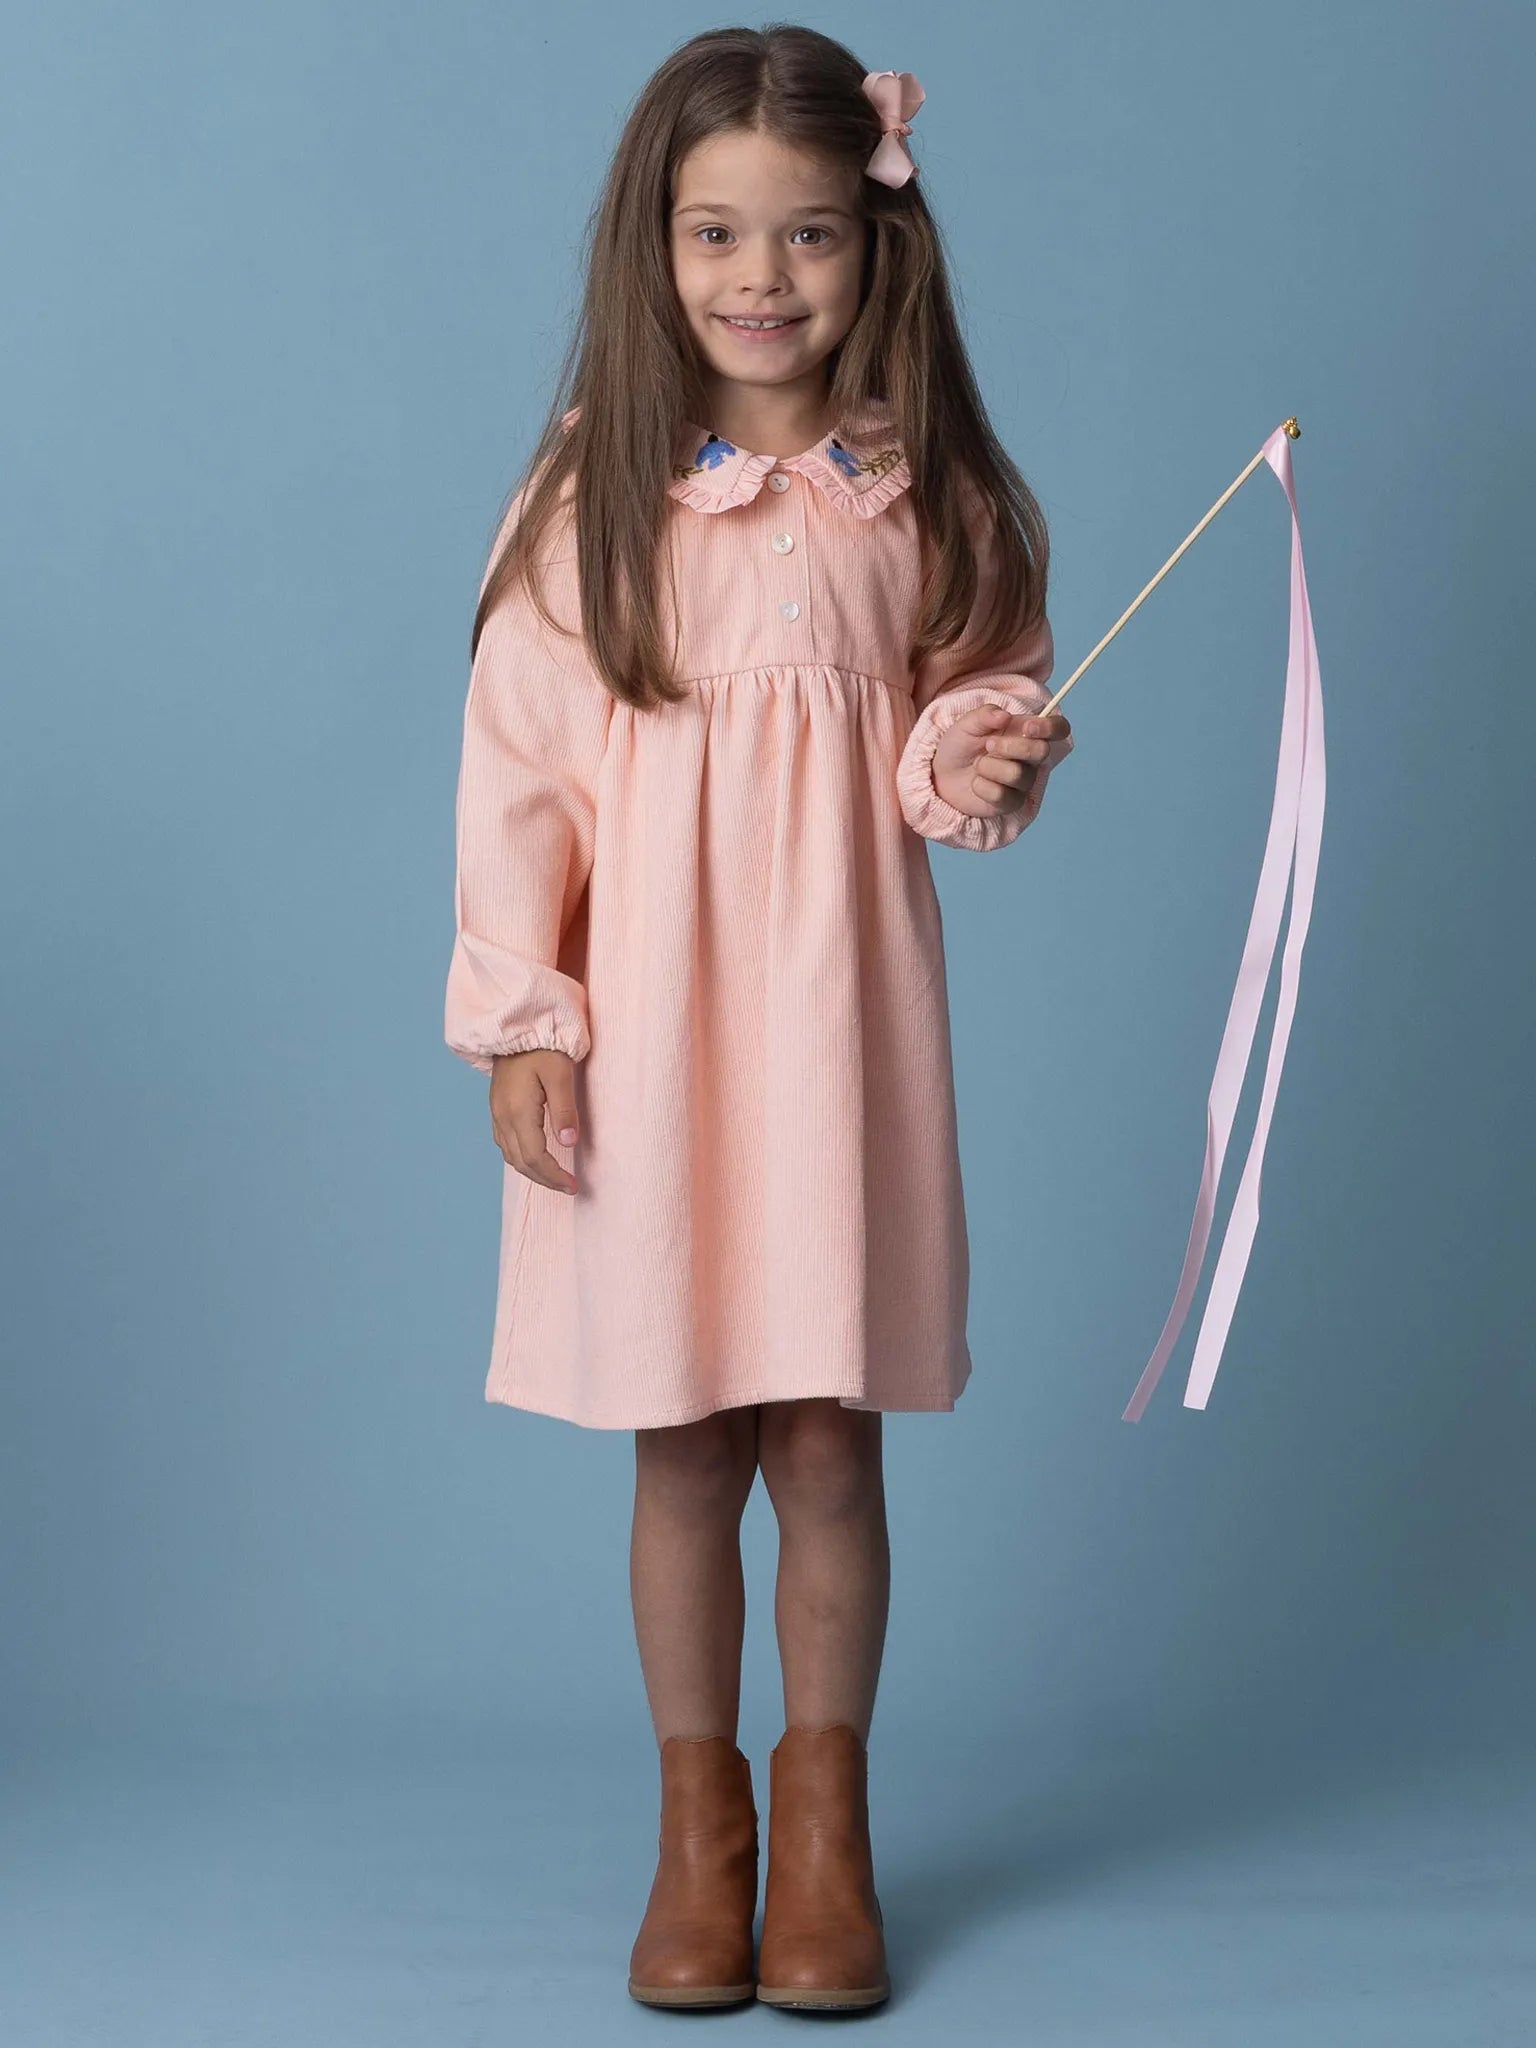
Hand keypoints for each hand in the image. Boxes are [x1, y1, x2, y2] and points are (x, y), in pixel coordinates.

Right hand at [489, 1048, 579, 1194]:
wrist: (517, 1025)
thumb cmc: (544, 1046)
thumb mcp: (561, 1074)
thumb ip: (564, 1109)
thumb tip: (569, 1142)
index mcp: (518, 1111)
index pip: (535, 1157)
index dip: (554, 1176)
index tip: (574, 1185)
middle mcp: (503, 1116)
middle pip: (521, 1162)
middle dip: (545, 1180)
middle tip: (569, 1187)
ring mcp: (497, 1112)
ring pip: (510, 1155)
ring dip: (532, 1171)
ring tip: (555, 1178)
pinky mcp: (497, 1107)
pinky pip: (505, 1143)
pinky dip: (521, 1158)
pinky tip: (535, 1158)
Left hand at [932, 702, 1073, 821]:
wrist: (943, 774)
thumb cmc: (961, 745)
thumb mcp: (968, 723)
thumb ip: (985, 715)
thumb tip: (1004, 716)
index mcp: (1027, 734)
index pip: (1058, 729)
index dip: (1051, 727)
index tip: (1027, 728)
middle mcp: (1031, 758)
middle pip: (1042, 752)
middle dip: (1011, 747)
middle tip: (988, 745)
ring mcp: (1023, 782)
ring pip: (1018, 774)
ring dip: (990, 767)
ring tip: (978, 766)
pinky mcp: (1011, 803)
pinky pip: (1003, 795)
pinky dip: (982, 787)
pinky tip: (976, 783)